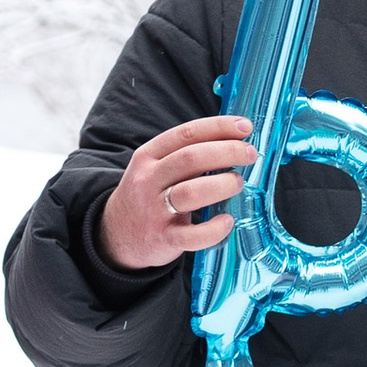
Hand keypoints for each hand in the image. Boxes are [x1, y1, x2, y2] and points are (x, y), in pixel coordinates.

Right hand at [100, 116, 256, 273]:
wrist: (117, 234)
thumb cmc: (150, 196)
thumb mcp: (156, 168)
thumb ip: (187, 156)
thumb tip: (235, 142)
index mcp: (149, 156)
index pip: (186, 134)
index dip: (218, 127)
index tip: (245, 127)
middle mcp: (149, 180)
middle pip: (191, 158)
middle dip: (227, 152)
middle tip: (249, 154)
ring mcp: (154, 210)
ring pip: (191, 193)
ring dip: (222, 185)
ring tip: (238, 183)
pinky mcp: (163, 238)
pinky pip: (192, 236)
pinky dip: (214, 230)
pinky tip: (227, 222)